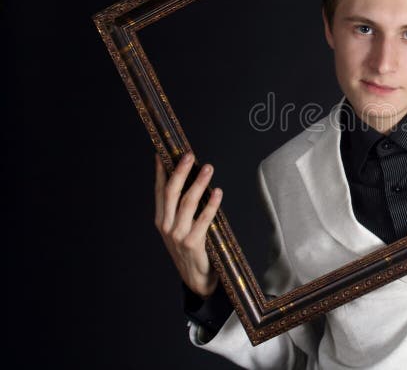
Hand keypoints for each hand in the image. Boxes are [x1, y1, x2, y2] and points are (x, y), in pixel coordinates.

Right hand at [154, 152, 222, 297]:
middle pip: (171, 193)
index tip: (163, 153)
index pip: (160, 191)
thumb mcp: (179, 228)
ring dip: (198, 183)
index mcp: (161, 220)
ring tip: (208, 168)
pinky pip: (204, 219)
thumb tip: (189, 181)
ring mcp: (178, 235)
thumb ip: (180, 208)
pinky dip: (211, 205)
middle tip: (189, 155)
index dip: (161, 172)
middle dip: (180, 172)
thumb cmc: (190, 249)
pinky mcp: (193, 243)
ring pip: (187, 203)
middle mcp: (166, 226)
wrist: (196, 279)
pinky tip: (218, 193)